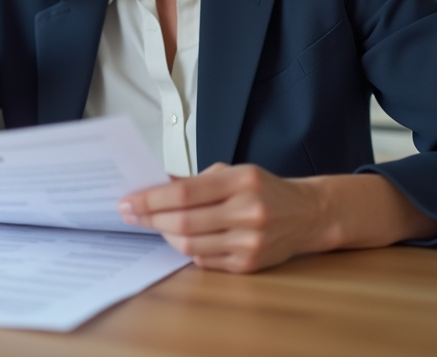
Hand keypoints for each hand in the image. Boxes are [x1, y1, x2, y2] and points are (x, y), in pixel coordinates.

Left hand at [117, 163, 323, 273]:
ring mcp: (250, 242)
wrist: (307, 215)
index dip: (151, 199)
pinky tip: (182, 238)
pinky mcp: (249, 264)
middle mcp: (248, 212)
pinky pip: (204, 260)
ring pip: (191, 244)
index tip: (129, 201)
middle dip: (150, 218)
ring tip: (154, 225)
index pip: (185, 193)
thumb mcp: (233, 173)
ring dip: (165, 235)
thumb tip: (154, 184)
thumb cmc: (265, 190)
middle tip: (130, 214)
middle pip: (184, 221)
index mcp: (242, 181)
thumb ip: (195, 181)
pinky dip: (187, 249)